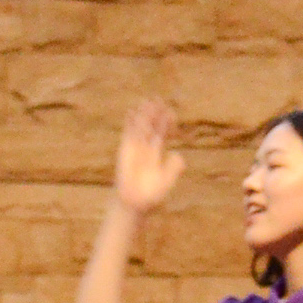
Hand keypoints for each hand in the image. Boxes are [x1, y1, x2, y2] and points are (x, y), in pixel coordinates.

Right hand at [113, 100, 183, 214]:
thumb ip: (174, 168)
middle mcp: (147, 148)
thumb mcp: (167, 181)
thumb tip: (178, 154)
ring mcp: (135, 148)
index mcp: (158, 154)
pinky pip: (127, 134)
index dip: (167, 123)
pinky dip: (129, 123)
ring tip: (146, 100)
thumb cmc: (151, 195)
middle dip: (155, 114)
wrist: (134, 203)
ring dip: (143, 115)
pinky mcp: (125, 150)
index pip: (163, 134)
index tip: (171, 113)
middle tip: (159, 99)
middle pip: (152, 127)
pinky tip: (131, 112)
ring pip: (140, 128)